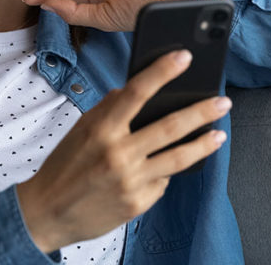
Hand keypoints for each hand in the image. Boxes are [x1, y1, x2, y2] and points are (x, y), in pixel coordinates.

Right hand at [15, 49, 230, 252]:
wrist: (47, 213)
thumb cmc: (63, 167)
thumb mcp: (80, 130)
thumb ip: (107, 109)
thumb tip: (128, 91)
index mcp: (101, 129)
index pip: (137, 92)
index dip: (162, 71)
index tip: (184, 57)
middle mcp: (119, 154)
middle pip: (170, 126)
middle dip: (202, 111)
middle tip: (223, 101)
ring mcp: (131, 181)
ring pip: (178, 158)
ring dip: (203, 143)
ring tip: (219, 134)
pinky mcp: (138, 203)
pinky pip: (161, 181)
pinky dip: (165, 171)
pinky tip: (167, 167)